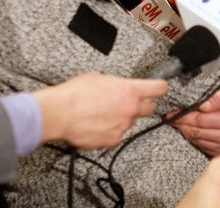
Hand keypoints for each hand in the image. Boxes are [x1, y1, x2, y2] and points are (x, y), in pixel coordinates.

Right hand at [33, 72, 167, 148]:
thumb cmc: (75, 94)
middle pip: (149, 108)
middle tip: (125, 102)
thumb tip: (117, 86)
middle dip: (140, 105)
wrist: (59, 114)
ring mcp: (123, 126)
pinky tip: (95, 123)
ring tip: (100, 113)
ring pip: (129, 122)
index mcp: (130, 91)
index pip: (159, 88)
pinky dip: (109, 130)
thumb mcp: (99, 78)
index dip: (159, 87)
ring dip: (120, 118)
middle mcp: (130, 109)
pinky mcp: (113, 140)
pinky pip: (116, 134)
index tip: (158, 88)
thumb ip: (116, 84)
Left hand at [169, 88, 219, 155]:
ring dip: (184, 130)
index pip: (200, 119)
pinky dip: (191, 137)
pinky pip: (200, 145)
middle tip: (169, 116)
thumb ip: (217, 97)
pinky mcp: (219, 153)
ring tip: (176, 121)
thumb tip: (201, 104)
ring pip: (196, 139)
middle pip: (196, 130)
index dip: (185, 114)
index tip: (173, 110)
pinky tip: (187, 129)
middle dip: (181, 123)